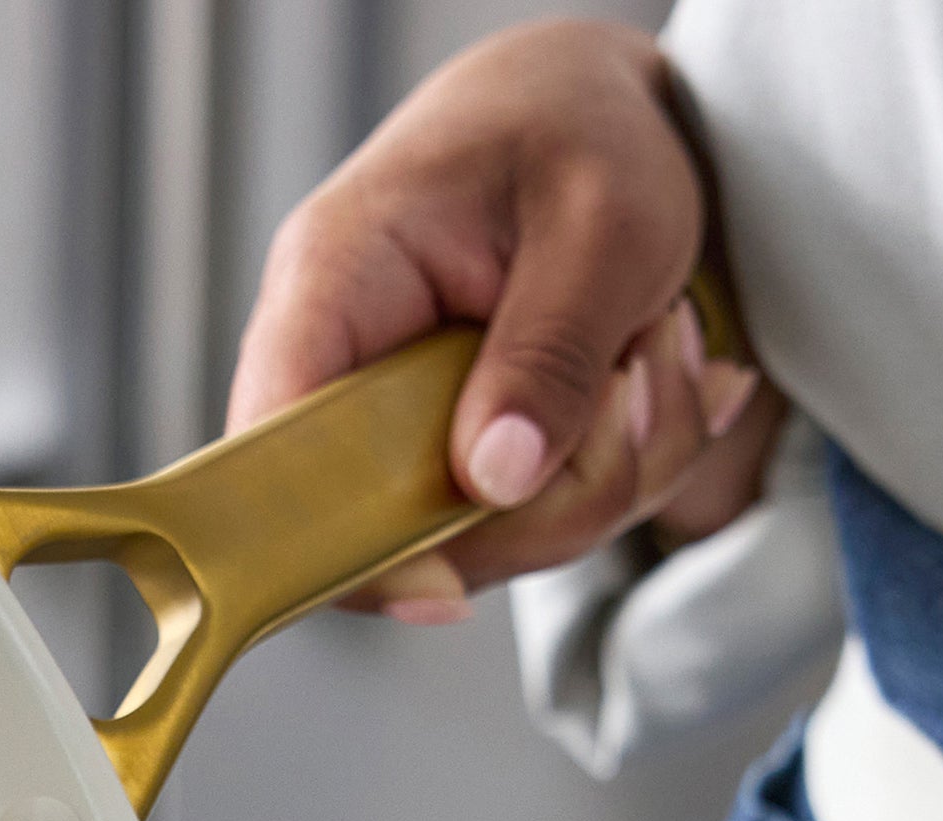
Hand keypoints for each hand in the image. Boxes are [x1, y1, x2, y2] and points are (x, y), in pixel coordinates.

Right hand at [226, 20, 768, 621]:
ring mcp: (399, 427)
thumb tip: (495, 481)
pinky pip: (528, 524)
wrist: (604, 115)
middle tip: (641, 384)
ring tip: (663, 351)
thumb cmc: (582, 132)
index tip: (443, 584)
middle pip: (395, 529)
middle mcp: (346, 369)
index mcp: (333, 285)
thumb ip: (548, 351)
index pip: (279, 450)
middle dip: (548, 500)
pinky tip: (654, 378)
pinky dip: (620, 471)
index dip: (335, 542)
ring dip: (608, 476)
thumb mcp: (602, 223)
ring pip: (482, 541)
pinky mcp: (453, 458)